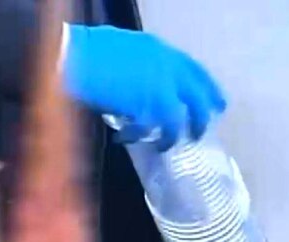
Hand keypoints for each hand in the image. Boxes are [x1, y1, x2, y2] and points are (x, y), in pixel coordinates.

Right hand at [62, 24, 226, 150]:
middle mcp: (165, 66)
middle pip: (197, 97)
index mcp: (159, 49)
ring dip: (171, 135)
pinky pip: (149, 128)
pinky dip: (137, 136)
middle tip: (198, 134)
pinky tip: (126, 139)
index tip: (217, 104)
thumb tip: (141, 84)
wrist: (71, 56)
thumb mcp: (122, 49)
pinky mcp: (142, 105)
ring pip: (177, 118)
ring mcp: (156, 86)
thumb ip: (139, 65)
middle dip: (201, 118)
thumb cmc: (87, 51)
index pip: (195, 71)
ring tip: (163, 145)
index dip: (207, 89)